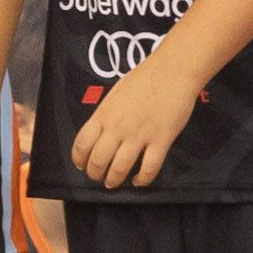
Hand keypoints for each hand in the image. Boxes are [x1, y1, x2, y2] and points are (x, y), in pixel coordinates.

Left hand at [69, 58, 197, 190]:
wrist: (173, 70)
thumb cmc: (145, 78)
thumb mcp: (115, 94)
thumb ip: (106, 115)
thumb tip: (101, 133)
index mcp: (104, 115)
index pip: (81, 144)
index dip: (79, 159)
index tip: (82, 164)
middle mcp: (118, 127)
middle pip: (98, 161)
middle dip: (95, 174)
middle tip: (99, 177)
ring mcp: (140, 135)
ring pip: (120, 169)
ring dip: (114, 180)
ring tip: (114, 182)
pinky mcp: (161, 140)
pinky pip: (149, 168)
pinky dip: (142, 179)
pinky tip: (139, 180)